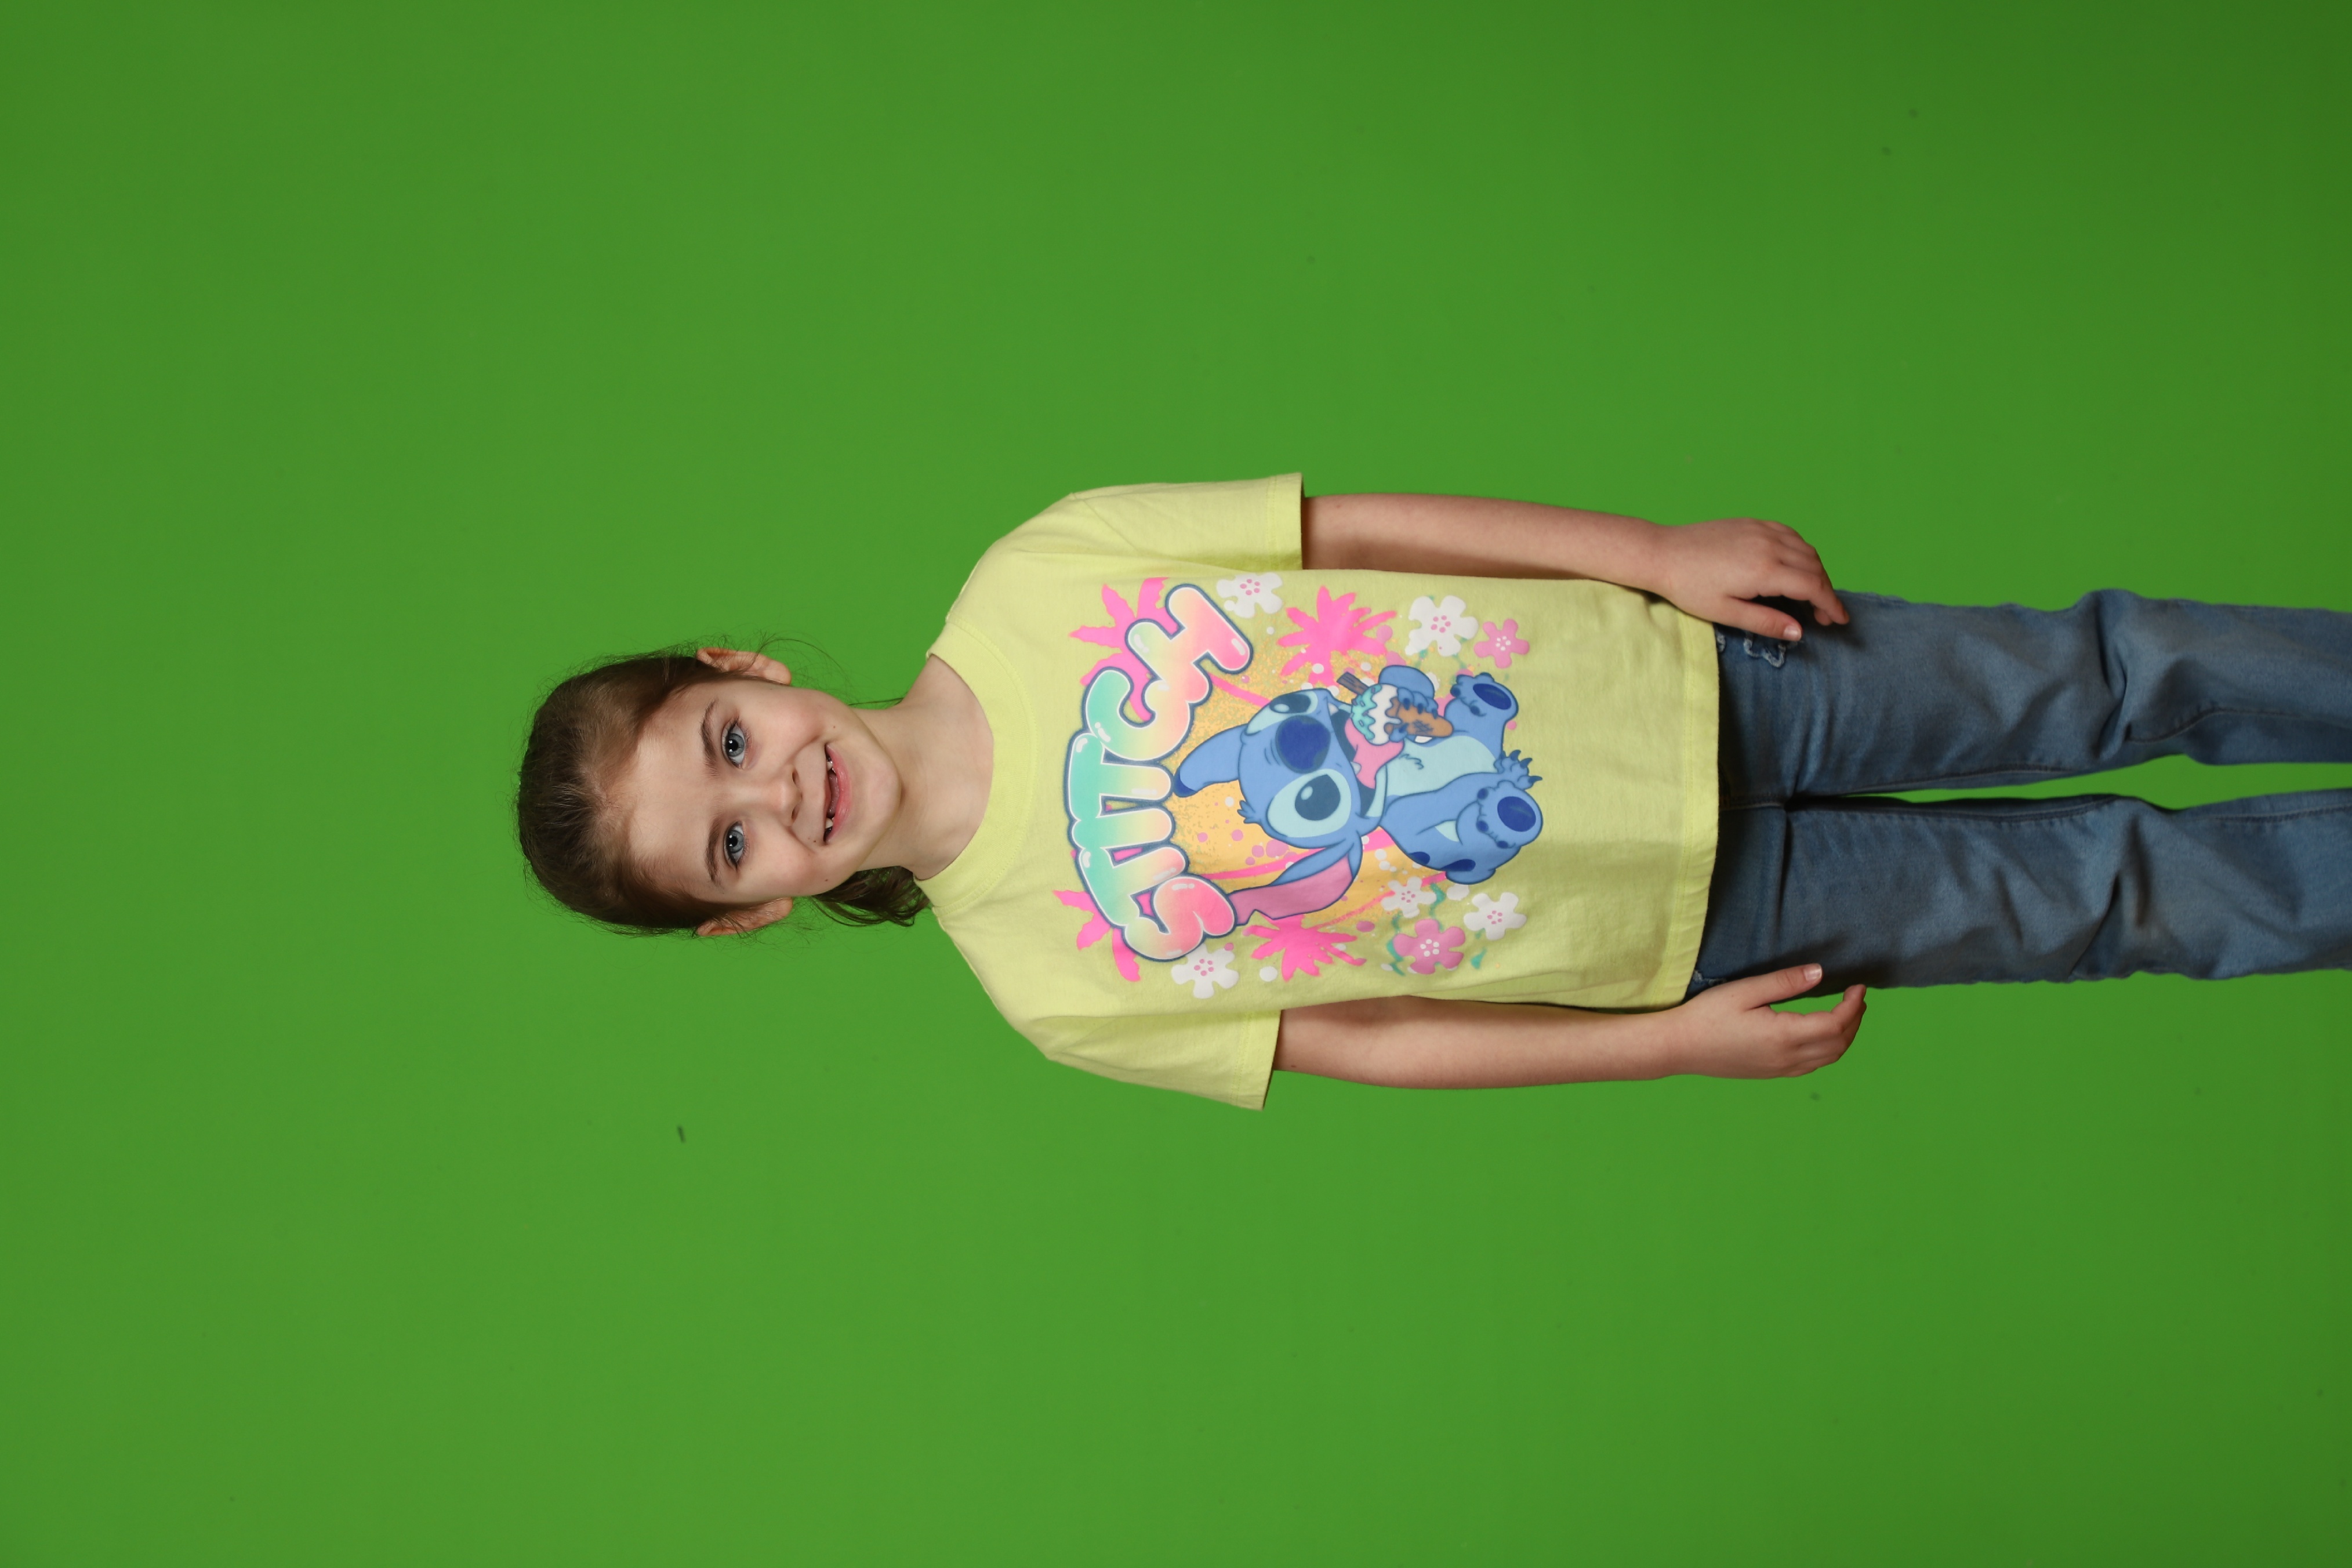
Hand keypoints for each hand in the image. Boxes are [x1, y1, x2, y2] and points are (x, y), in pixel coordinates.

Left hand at [1650, 518, 1847, 639]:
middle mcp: (1769, 545)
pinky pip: (1790, 534)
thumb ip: (1766, 622)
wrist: (1662, 553)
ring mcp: (1761, 530)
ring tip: (1812, 594)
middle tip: (1824, 615)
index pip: (1813, 586)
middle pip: (1815, 567)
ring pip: (1806, 549)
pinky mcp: (1753, 523)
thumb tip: (1799, 631)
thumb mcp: (1726, 612)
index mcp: (1764, 570)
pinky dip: (1802, 551)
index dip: (1831, 604)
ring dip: (1816, 571)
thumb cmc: (1689, 587)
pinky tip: (1796, 565)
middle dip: (1826, 592)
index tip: (1839, 620)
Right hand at [1661, 964, 1865, 1077]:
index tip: (1858, 986)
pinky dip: (1829, 1049)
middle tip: (1857, 998)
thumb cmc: (1707, 1016)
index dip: (1852, 1006)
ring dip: (1845, 1036)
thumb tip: (1820, 972)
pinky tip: (1822, 1034)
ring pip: (1829, 1058)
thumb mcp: (1745, 991)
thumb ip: (1785, 982)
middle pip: (1839, 1044)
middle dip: (1854, 1020)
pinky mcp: (1772, 1073)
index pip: (1835, 1024)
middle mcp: (1788, 1058)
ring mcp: (1780, 1069)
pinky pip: (1813, 1065)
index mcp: (1784, 1036)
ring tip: (1847, 1014)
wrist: (1678, 1048)